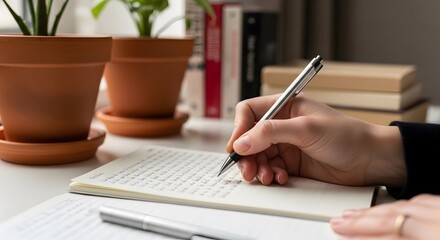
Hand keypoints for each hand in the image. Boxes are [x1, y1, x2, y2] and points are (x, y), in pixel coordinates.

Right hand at [226, 94, 405, 186]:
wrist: (371, 160)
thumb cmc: (346, 136)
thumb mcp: (306, 129)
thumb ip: (270, 133)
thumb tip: (241, 142)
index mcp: (285, 106)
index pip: (249, 112)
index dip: (239, 128)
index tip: (236, 146)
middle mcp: (282, 124)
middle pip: (249, 137)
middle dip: (246, 154)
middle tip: (248, 170)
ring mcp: (286, 145)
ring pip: (257, 155)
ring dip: (257, 168)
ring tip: (267, 177)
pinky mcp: (291, 163)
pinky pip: (270, 168)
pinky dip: (270, 175)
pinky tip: (280, 178)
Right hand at [330, 194, 439, 239]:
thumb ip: (395, 239)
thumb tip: (367, 237)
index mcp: (430, 235)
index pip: (387, 237)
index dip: (362, 237)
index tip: (341, 236)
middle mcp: (434, 221)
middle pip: (389, 219)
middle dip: (360, 222)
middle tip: (337, 222)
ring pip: (401, 206)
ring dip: (373, 210)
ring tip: (352, 213)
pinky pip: (422, 200)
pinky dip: (400, 203)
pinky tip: (391, 205)